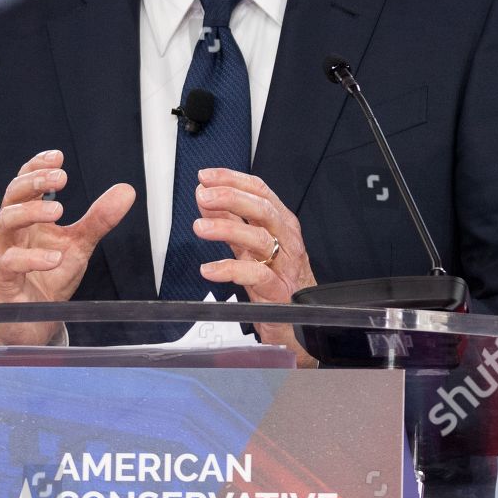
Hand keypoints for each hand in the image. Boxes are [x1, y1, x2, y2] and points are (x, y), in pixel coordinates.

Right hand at [0, 149, 134, 343]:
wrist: (36, 320)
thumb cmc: (50, 276)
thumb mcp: (80, 244)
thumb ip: (98, 219)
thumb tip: (127, 190)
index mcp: (28, 219)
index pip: (24, 184)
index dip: (36, 167)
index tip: (58, 157)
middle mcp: (12, 233)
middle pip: (10, 197)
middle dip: (33, 182)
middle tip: (60, 179)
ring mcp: (4, 256)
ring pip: (4, 224)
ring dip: (30, 213)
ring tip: (58, 211)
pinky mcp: (3, 282)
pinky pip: (9, 264)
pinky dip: (31, 259)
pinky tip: (54, 257)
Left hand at [192, 167, 316, 360]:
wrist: (296, 322)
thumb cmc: (275, 279)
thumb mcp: (249, 245)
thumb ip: (229, 219)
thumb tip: (205, 196)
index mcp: (280, 223)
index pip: (260, 191)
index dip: (232, 179)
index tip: (206, 176)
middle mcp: (286, 240)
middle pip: (263, 209)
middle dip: (232, 197)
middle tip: (204, 194)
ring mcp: (284, 266)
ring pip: (260, 238)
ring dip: (227, 228)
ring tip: (201, 227)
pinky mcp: (279, 292)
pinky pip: (256, 276)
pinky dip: (230, 270)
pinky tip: (209, 269)